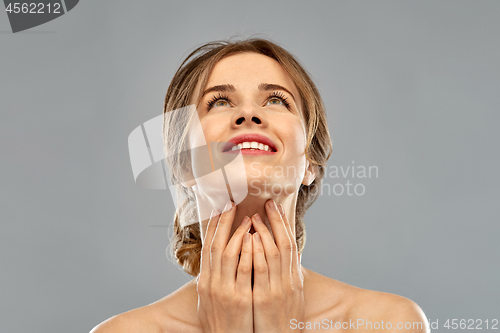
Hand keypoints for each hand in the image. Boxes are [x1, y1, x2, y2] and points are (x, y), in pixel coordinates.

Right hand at [196, 201, 253, 332]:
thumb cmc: (220, 323)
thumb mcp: (209, 300)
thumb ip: (214, 279)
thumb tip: (217, 261)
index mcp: (204, 283)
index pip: (207, 248)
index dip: (213, 227)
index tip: (219, 210)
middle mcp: (211, 284)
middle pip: (216, 245)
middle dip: (223, 223)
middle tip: (231, 204)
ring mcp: (224, 291)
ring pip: (229, 254)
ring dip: (238, 233)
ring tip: (248, 218)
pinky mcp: (240, 299)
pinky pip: (244, 270)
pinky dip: (248, 252)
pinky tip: (255, 239)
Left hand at [251, 200, 304, 332]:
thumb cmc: (283, 319)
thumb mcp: (290, 295)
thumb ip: (287, 274)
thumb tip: (286, 255)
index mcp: (294, 278)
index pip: (290, 244)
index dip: (283, 224)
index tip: (275, 207)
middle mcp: (288, 281)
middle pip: (284, 244)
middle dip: (275, 222)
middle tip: (267, 203)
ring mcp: (277, 290)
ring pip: (272, 254)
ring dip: (263, 233)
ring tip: (255, 216)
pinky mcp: (264, 299)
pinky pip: (259, 271)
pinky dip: (255, 253)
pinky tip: (249, 240)